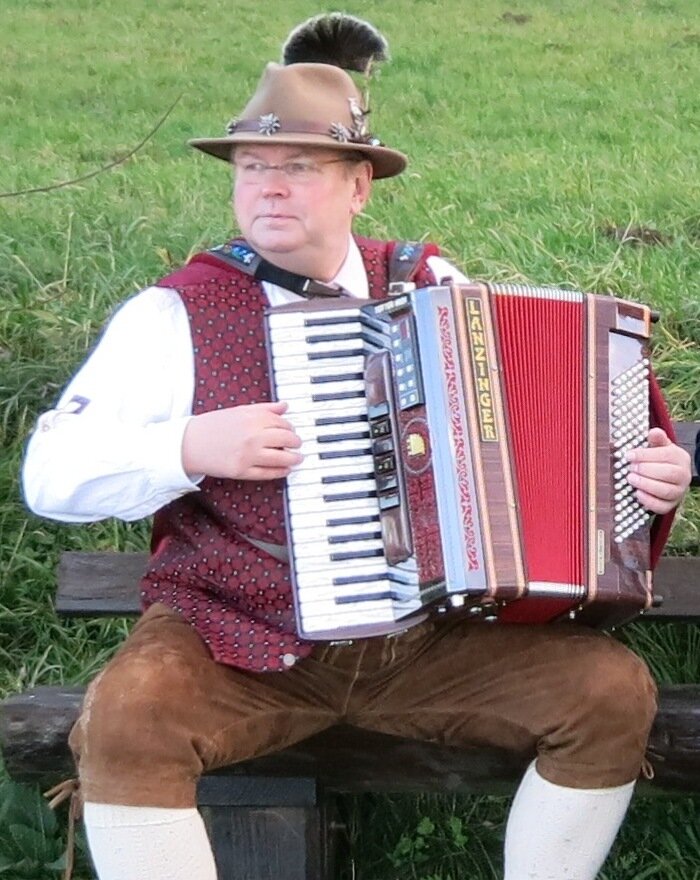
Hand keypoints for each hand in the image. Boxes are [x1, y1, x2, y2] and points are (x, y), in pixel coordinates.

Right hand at [182, 401, 302, 480]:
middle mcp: (252, 436)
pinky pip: (268, 473)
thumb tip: (284, 406)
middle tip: (297, 444)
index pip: (282, 423)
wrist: (190, 443)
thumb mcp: (239, 411)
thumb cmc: (214, 425)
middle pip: (286, 439)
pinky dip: (281, 472)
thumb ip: (264, 409)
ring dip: (294, 458)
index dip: (290, 427)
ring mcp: (248, 455)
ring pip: (281, 458)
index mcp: (252, 418)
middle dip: (295, 442)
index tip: (291, 430)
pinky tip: (286, 469)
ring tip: (297, 458)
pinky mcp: (242, 471)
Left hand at [625, 427, 691, 513]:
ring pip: (665, 491)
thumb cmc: (661, 460)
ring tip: (630, 478)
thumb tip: (653, 432)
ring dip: (646, 484)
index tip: (629, 455)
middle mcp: (684, 476)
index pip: (666, 455)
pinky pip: (662, 506)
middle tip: (630, 468)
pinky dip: (648, 501)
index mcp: (680, 458)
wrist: (669, 478)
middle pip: (668, 473)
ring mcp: (678, 492)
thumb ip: (657, 439)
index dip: (646, 455)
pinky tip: (637, 493)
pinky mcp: (670, 505)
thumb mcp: (660, 447)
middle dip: (646, 470)